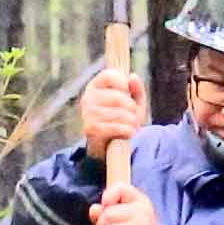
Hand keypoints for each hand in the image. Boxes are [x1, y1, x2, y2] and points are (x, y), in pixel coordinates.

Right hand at [77, 20, 148, 158]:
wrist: (106, 149)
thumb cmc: (121, 121)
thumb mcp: (133, 103)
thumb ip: (135, 90)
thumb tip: (131, 76)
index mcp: (97, 84)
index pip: (113, 76)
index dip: (124, 85)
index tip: (128, 93)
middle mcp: (89, 96)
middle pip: (120, 96)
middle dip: (132, 108)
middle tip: (134, 117)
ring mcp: (88, 113)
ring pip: (120, 111)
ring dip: (131, 120)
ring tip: (131, 126)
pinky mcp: (90, 129)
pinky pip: (116, 125)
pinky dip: (127, 130)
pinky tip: (127, 133)